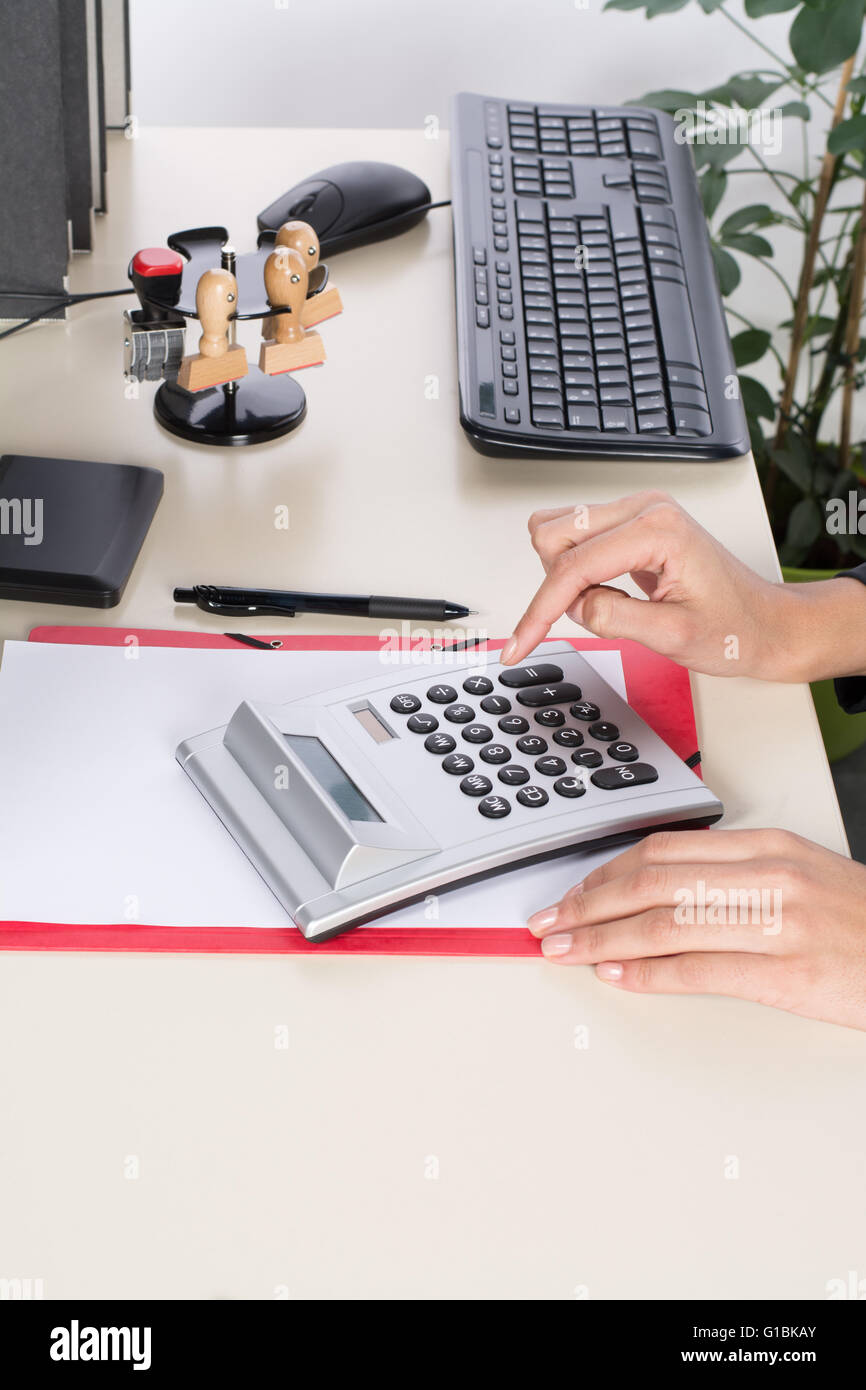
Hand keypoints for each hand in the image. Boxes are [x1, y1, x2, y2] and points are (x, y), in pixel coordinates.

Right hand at [501, 491, 865, 681]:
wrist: (764, 624)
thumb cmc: (733, 629)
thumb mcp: (674, 638)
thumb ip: (615, 619)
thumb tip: (575, 607)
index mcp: (658, 530)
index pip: (574, 566)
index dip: (539, 611)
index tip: (518, 645)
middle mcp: (645, 509)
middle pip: (554, 534)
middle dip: (554, 586)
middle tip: (589, 617)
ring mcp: (638, 511)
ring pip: (558, 530)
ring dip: (562, 575)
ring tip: (601, 604)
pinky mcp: (632, 522)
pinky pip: (576, 536)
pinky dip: (573, 569)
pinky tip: (599, 592)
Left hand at [528, 829, 865, 1030]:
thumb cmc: (859, 922)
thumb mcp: (799, 877)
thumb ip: (733, 876)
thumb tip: (659, 891)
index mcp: (768, 846)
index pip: (664, 849)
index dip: (606, 870)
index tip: (571, 890)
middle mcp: (768, 876)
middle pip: (653, 880)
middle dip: (588, 902)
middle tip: (549, 922)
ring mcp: (777, 923)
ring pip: (665, 922)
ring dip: (602, 937)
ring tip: (566, 950)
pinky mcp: (787, 974)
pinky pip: (700, 969)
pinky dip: (649, 972)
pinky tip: (617, 974)